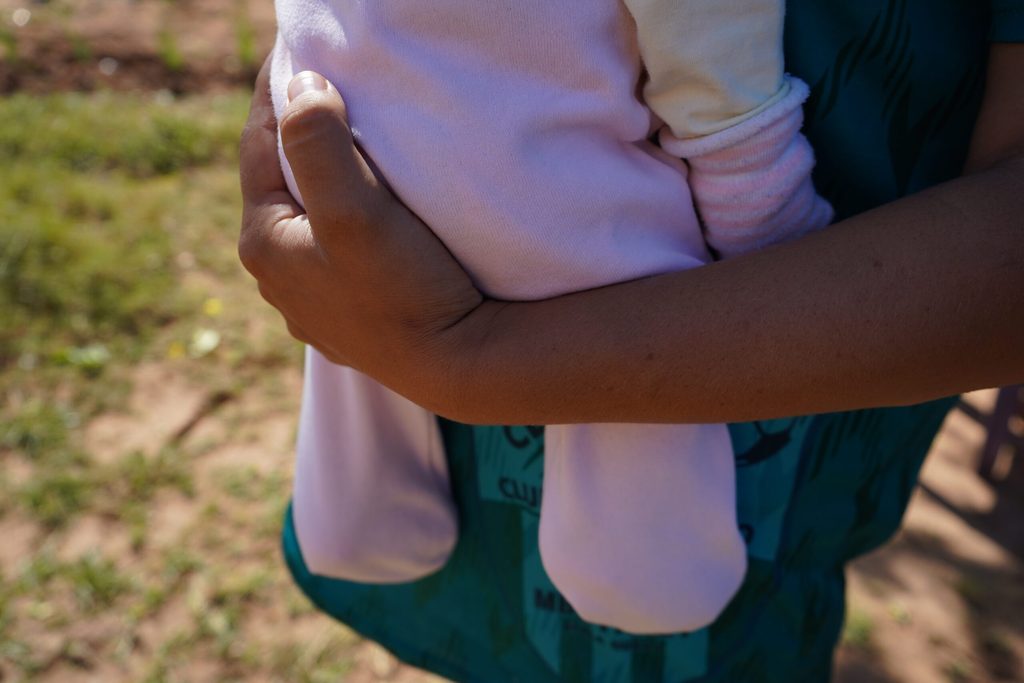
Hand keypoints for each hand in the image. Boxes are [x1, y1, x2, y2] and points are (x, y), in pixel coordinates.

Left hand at [237, 59, 484, 402]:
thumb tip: (301, 88)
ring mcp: (313, 304)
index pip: (259, 144)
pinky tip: (364, 222)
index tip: (295, 50)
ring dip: (322, 184)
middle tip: (325, 90)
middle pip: (282, 185)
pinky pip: (335, 255)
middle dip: (298, 137)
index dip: (275, 91)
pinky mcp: (348, 321)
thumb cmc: (403, 289)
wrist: (455, 366)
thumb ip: (317, 144)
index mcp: (265, 242)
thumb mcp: (354, 210)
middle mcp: (278, 278)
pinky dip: (343, 224)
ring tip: (349, 151)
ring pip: (309, 223)